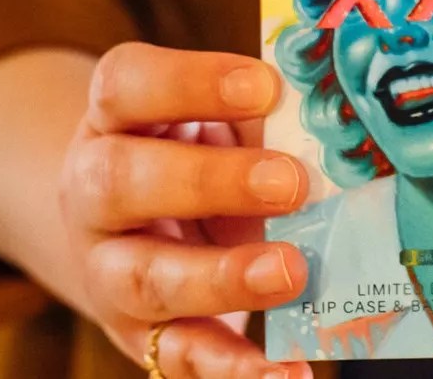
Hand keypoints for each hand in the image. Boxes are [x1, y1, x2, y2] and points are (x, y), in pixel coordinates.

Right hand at [60, 42, 314, 378]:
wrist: (129, 229)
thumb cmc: (192, 153)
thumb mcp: (214, 120)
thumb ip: (261, 117)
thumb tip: (339, 123)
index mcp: (113, 116)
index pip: (127, 84)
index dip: (190, 82)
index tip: (264, 86)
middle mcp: (93, 190)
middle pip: (124, 180)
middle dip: (210, 181)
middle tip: (290, 183)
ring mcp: (109, 268)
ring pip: (147, 277)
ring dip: (223, 278)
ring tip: (291, 270)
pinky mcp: (139, 335)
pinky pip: (179, 355)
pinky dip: (234, 369)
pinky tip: (286, 371)